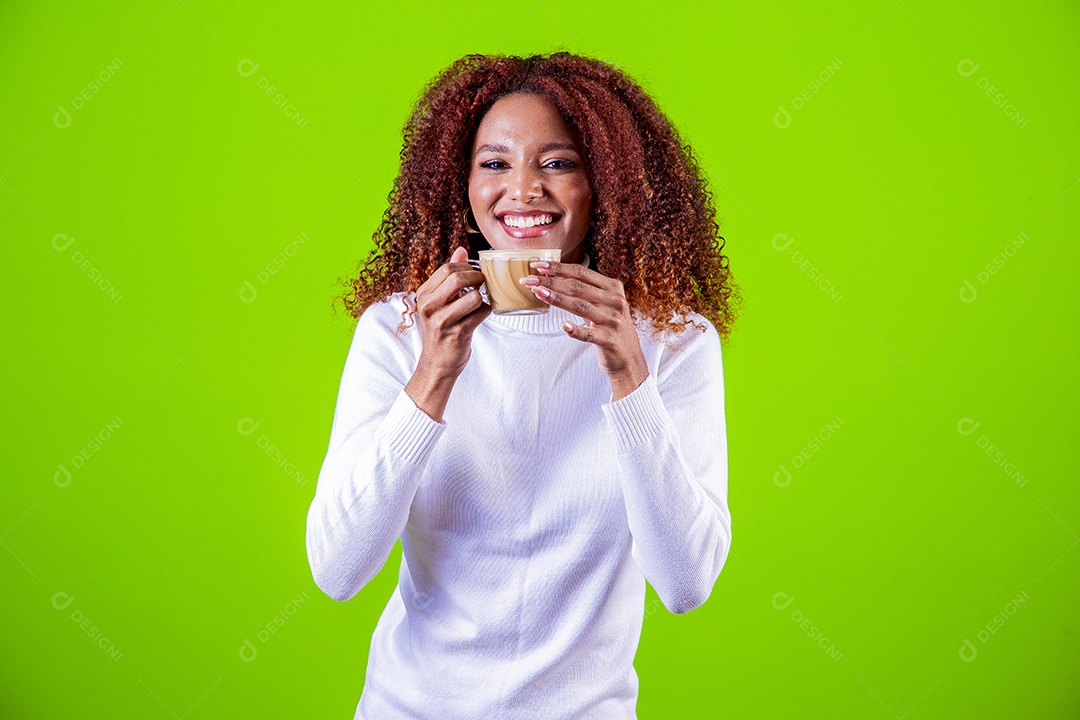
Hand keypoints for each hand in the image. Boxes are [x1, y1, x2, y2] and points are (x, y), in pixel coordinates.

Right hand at [412, 246, 490, 379]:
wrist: (437, 363)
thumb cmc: (440, 329)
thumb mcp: (438, 302)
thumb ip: (448, 276)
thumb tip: (461, 250)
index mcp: (423, 295)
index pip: (447, 268)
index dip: (466, 268)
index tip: (473, 274)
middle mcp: (429, 307)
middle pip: (458, 278)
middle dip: (476, 278)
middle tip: (482, 284)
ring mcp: (443, 321)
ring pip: (473, 296)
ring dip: (482, 298)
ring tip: (478, 303)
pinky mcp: (458, 334)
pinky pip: (481, 313)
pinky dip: (485, 311)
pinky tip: (479, 316)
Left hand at [520, 261, 648, 399]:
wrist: (628, 357)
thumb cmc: (610, 327)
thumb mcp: (604, 304)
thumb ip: (587, 290)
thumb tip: (553, 278)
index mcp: (612, 288)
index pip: (581, 273)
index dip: (559, 268)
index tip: (538, 265)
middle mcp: (615, 301)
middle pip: (577, 287)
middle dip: (550, 281)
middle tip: (528, 279)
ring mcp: (613, 321)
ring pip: (580, 306)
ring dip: (557, 299)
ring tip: (538, 293)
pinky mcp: (609, 340)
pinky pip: (589, 334)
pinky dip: (576, 330)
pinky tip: (564, 326)